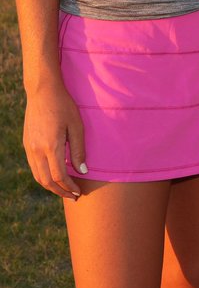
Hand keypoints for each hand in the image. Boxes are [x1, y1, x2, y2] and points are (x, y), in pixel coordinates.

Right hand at [23, 82, 85, 199]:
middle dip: (60, 191)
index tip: (79, 192)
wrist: (43, 91)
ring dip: (51, 186)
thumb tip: (82, 171)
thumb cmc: (64, 106)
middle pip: (46, 181)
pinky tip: (54, 176)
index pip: (59, 176)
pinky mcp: (26, 144)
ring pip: (37, 176)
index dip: (69, 187)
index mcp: (51, 146)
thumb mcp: (77, 126)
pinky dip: (43, 176)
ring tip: (64, 190)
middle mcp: (36, 150)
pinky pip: (34, 167)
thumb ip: (79, 150)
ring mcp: (29, 147)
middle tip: (73, 196)